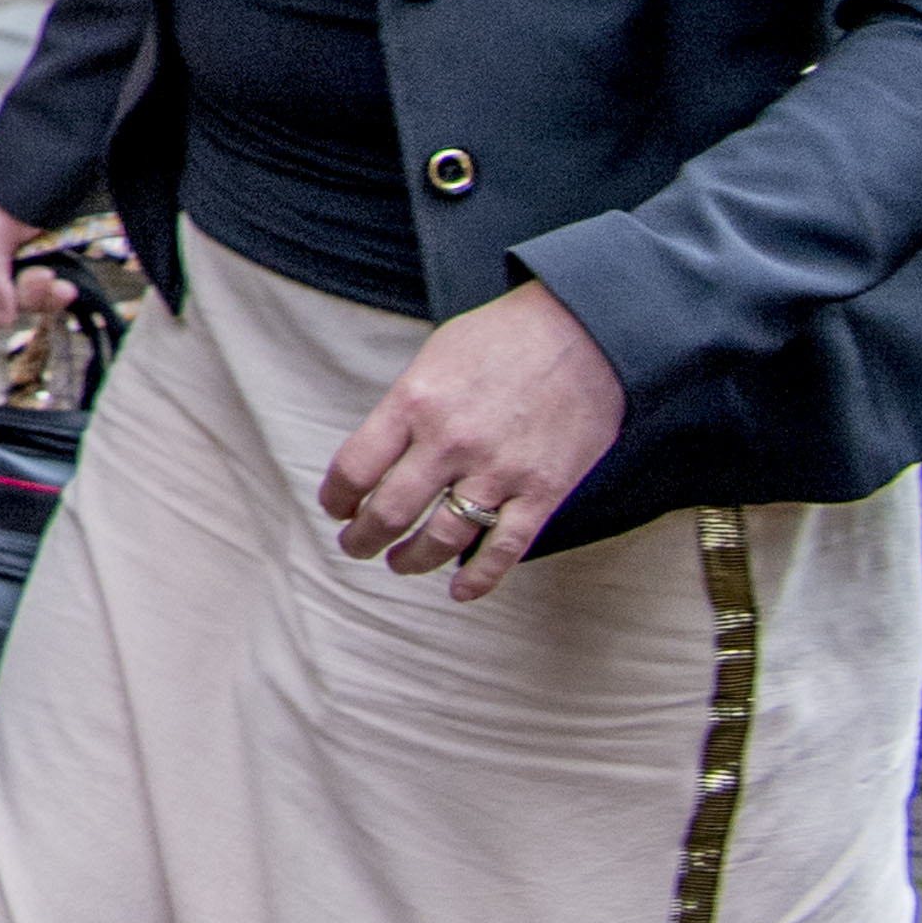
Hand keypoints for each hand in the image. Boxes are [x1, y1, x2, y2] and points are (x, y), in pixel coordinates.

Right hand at [0, 173, 77, 334]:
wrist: (67, 151)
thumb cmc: (20, 179)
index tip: (3, 310)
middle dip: (22, 293)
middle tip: (44, 281)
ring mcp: (11, 252)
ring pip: (21, 291)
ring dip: (43, 294)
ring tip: (64, 289)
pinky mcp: (42, 253)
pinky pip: (43, 284)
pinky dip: (55, 289)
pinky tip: (67, 288)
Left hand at [316, 279, 624, 600]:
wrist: (585, 331)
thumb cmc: (503, 337)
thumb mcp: (433, 359)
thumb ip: (405, 409)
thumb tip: (380, 455)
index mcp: (413, 403)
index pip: (353, 469)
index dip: (337, 498)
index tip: (336, 508)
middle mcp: (449, 442)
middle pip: (388, 513)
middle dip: (362, 539)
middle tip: (355, 546)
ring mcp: (498, 471)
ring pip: (440, 540)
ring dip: (411, 560)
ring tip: (399, 562)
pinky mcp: (543, 491)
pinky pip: (503, 549)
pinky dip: (478, 578)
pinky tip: (459, 591)